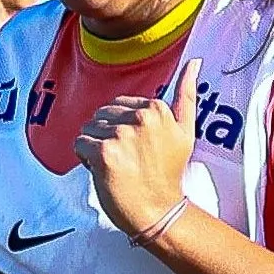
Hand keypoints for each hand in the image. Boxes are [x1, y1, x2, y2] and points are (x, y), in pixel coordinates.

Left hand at [78, 91, 196, 242]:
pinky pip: (79, 144)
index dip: (122, 129)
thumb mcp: (185, 131)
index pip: (117, 107)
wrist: (159, 211)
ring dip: (96, 148)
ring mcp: (122, 135)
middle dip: (107, 136)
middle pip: (100, 116)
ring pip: (88, 129)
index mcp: (157, 109)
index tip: (139, 149)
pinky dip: (86, 159)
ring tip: (118, 166)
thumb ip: (187, 95)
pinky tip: (105, 171)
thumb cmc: (167, 174)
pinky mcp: (104, 152)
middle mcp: (140, 118)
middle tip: (129, 159)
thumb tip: (195, 62)